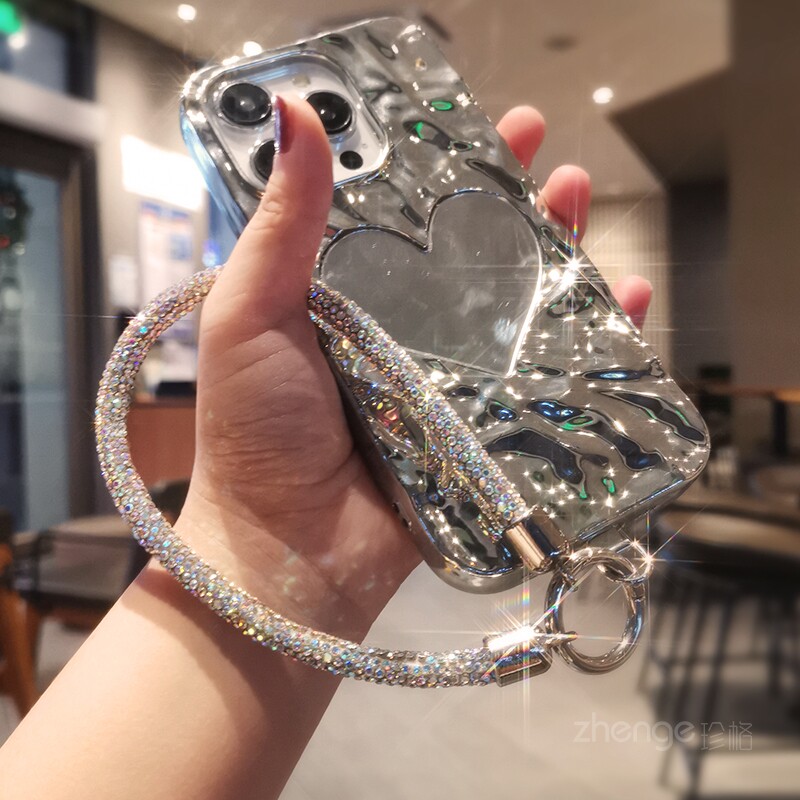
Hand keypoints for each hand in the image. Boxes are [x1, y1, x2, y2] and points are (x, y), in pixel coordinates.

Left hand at [176, 96, 652, 640]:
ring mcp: (449, 385)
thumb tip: (293, 109)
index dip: (441, 170)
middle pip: (472, 257)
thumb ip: (281, 223)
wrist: (290, 553)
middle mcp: (401, 335)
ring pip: (516, 309)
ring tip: (584, 206)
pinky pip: (548, 378)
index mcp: (347, 301)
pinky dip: (591, 342)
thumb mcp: (253, 314)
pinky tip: (627, 300)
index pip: (403, 219)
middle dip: (514, 204)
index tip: (479, 124)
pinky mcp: (486, 433)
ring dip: (557, 256)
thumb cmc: (259, 432)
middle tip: (550, 156)